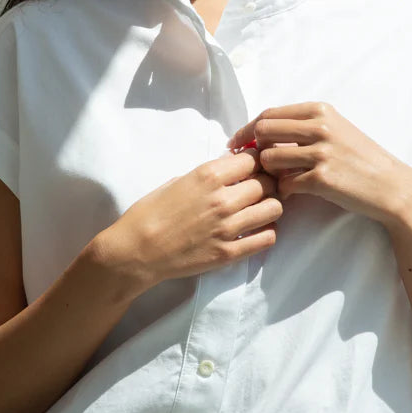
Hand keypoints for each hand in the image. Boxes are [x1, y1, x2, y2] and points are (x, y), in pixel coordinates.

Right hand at [112, 149, 282, 288]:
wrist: (137, 251)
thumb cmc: (150, 212)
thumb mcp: (178, 180)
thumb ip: (209, 174)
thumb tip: (232, 168)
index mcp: (208, 176)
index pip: (254, 159)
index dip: (256, 162)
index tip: (252, 168)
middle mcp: (222, 199)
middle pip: (268, 183)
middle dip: (267, 183)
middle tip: (258, 190)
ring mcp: (228, 228)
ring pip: (274, 209)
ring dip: (270, 207)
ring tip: (258, 210)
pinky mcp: (229, 253)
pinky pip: (268, 238)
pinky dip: (267, 231)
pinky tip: (255, 230)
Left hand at [227, 101, 411, 228]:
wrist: (390, 185)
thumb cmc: (359, 158)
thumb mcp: (335, 129)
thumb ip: (302, 127)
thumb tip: (260, 132)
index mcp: (320, 110)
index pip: (269, 114)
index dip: (247, 130)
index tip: (237, 143)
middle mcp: (319, 126)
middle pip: (263, 132)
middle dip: (253, 150)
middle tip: (255, 165)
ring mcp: (321, 152)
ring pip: (269, 159)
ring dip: (268, 173)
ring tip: (278, 181)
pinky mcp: (322, 178)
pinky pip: (285, 184)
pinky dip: (284, 192)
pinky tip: (293, 194)